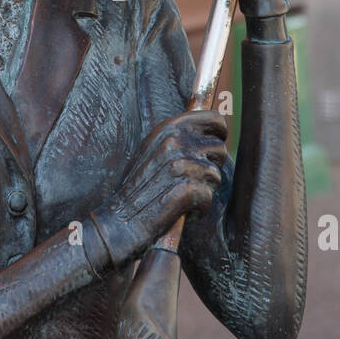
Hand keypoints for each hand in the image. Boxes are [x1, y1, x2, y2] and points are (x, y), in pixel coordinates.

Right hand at [92, 111, 227, 264]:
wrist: (120, 219)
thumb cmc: (138, 187)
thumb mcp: (153, 150)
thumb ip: (179, 136)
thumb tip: (210, 128)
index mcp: (168, 128)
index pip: (213, 119)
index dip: (219, 134)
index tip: (212, 147)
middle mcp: (175, 142)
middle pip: (219, 149)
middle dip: (211, 167)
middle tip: (191, 180)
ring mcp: (181, 165)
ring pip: (216, 176)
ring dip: (203, 191)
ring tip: (181, 197)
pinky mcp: (186, 189)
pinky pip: (208, 197)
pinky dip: (198, 209)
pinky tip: (180, 211)